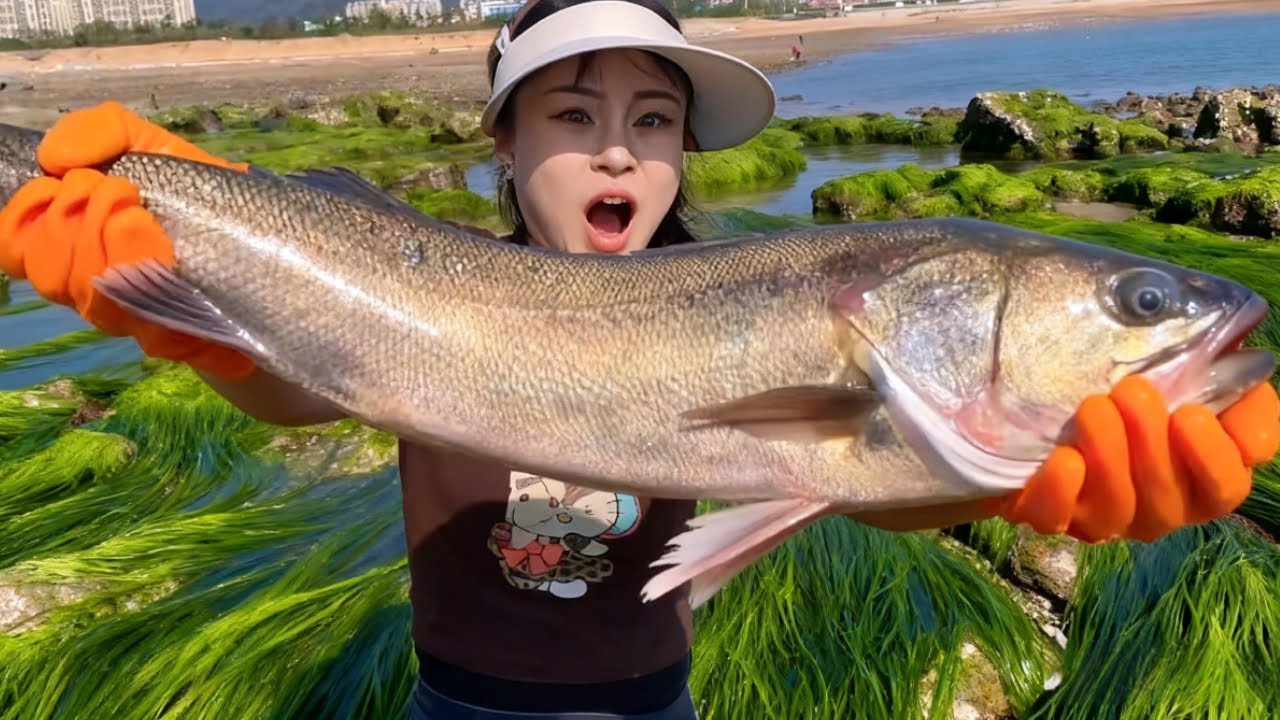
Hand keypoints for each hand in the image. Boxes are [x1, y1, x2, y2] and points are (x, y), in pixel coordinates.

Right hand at [0, 101, 253, 379]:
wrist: (274, 244)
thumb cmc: (201, 192)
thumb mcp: (153, 145)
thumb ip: (103, 131)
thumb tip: (55, 157)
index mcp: (73, 238)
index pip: (13, 245)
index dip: (31, 216)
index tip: (76, 183)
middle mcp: (93, 285)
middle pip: (52, 276)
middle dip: (81, 224)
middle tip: (124, 193)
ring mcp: (134, 318)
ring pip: (96, 305)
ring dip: (115, 253)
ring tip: (146, 221)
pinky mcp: (180, 341)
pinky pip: (154, 335)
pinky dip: (161, 299)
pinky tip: (174, 265)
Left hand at [995, 376, 1278, 542]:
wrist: (1059, 396)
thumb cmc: (1143, 388)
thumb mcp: (1196, 375)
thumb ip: (1231, 385)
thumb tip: (1245, 378)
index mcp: (1204, 480)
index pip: (1225, 487)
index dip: (1213, 457)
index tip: (1189, 415)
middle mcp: (1161, 509)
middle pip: (1168, 498)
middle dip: (1151, 445)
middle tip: (1131, 392)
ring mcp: (1107, 518)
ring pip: (1115, 507)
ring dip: (1108, 457)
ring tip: (1095, 408)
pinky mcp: (1054, 514)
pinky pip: (1056, 518)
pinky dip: (1059, 492)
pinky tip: (1064, 459)